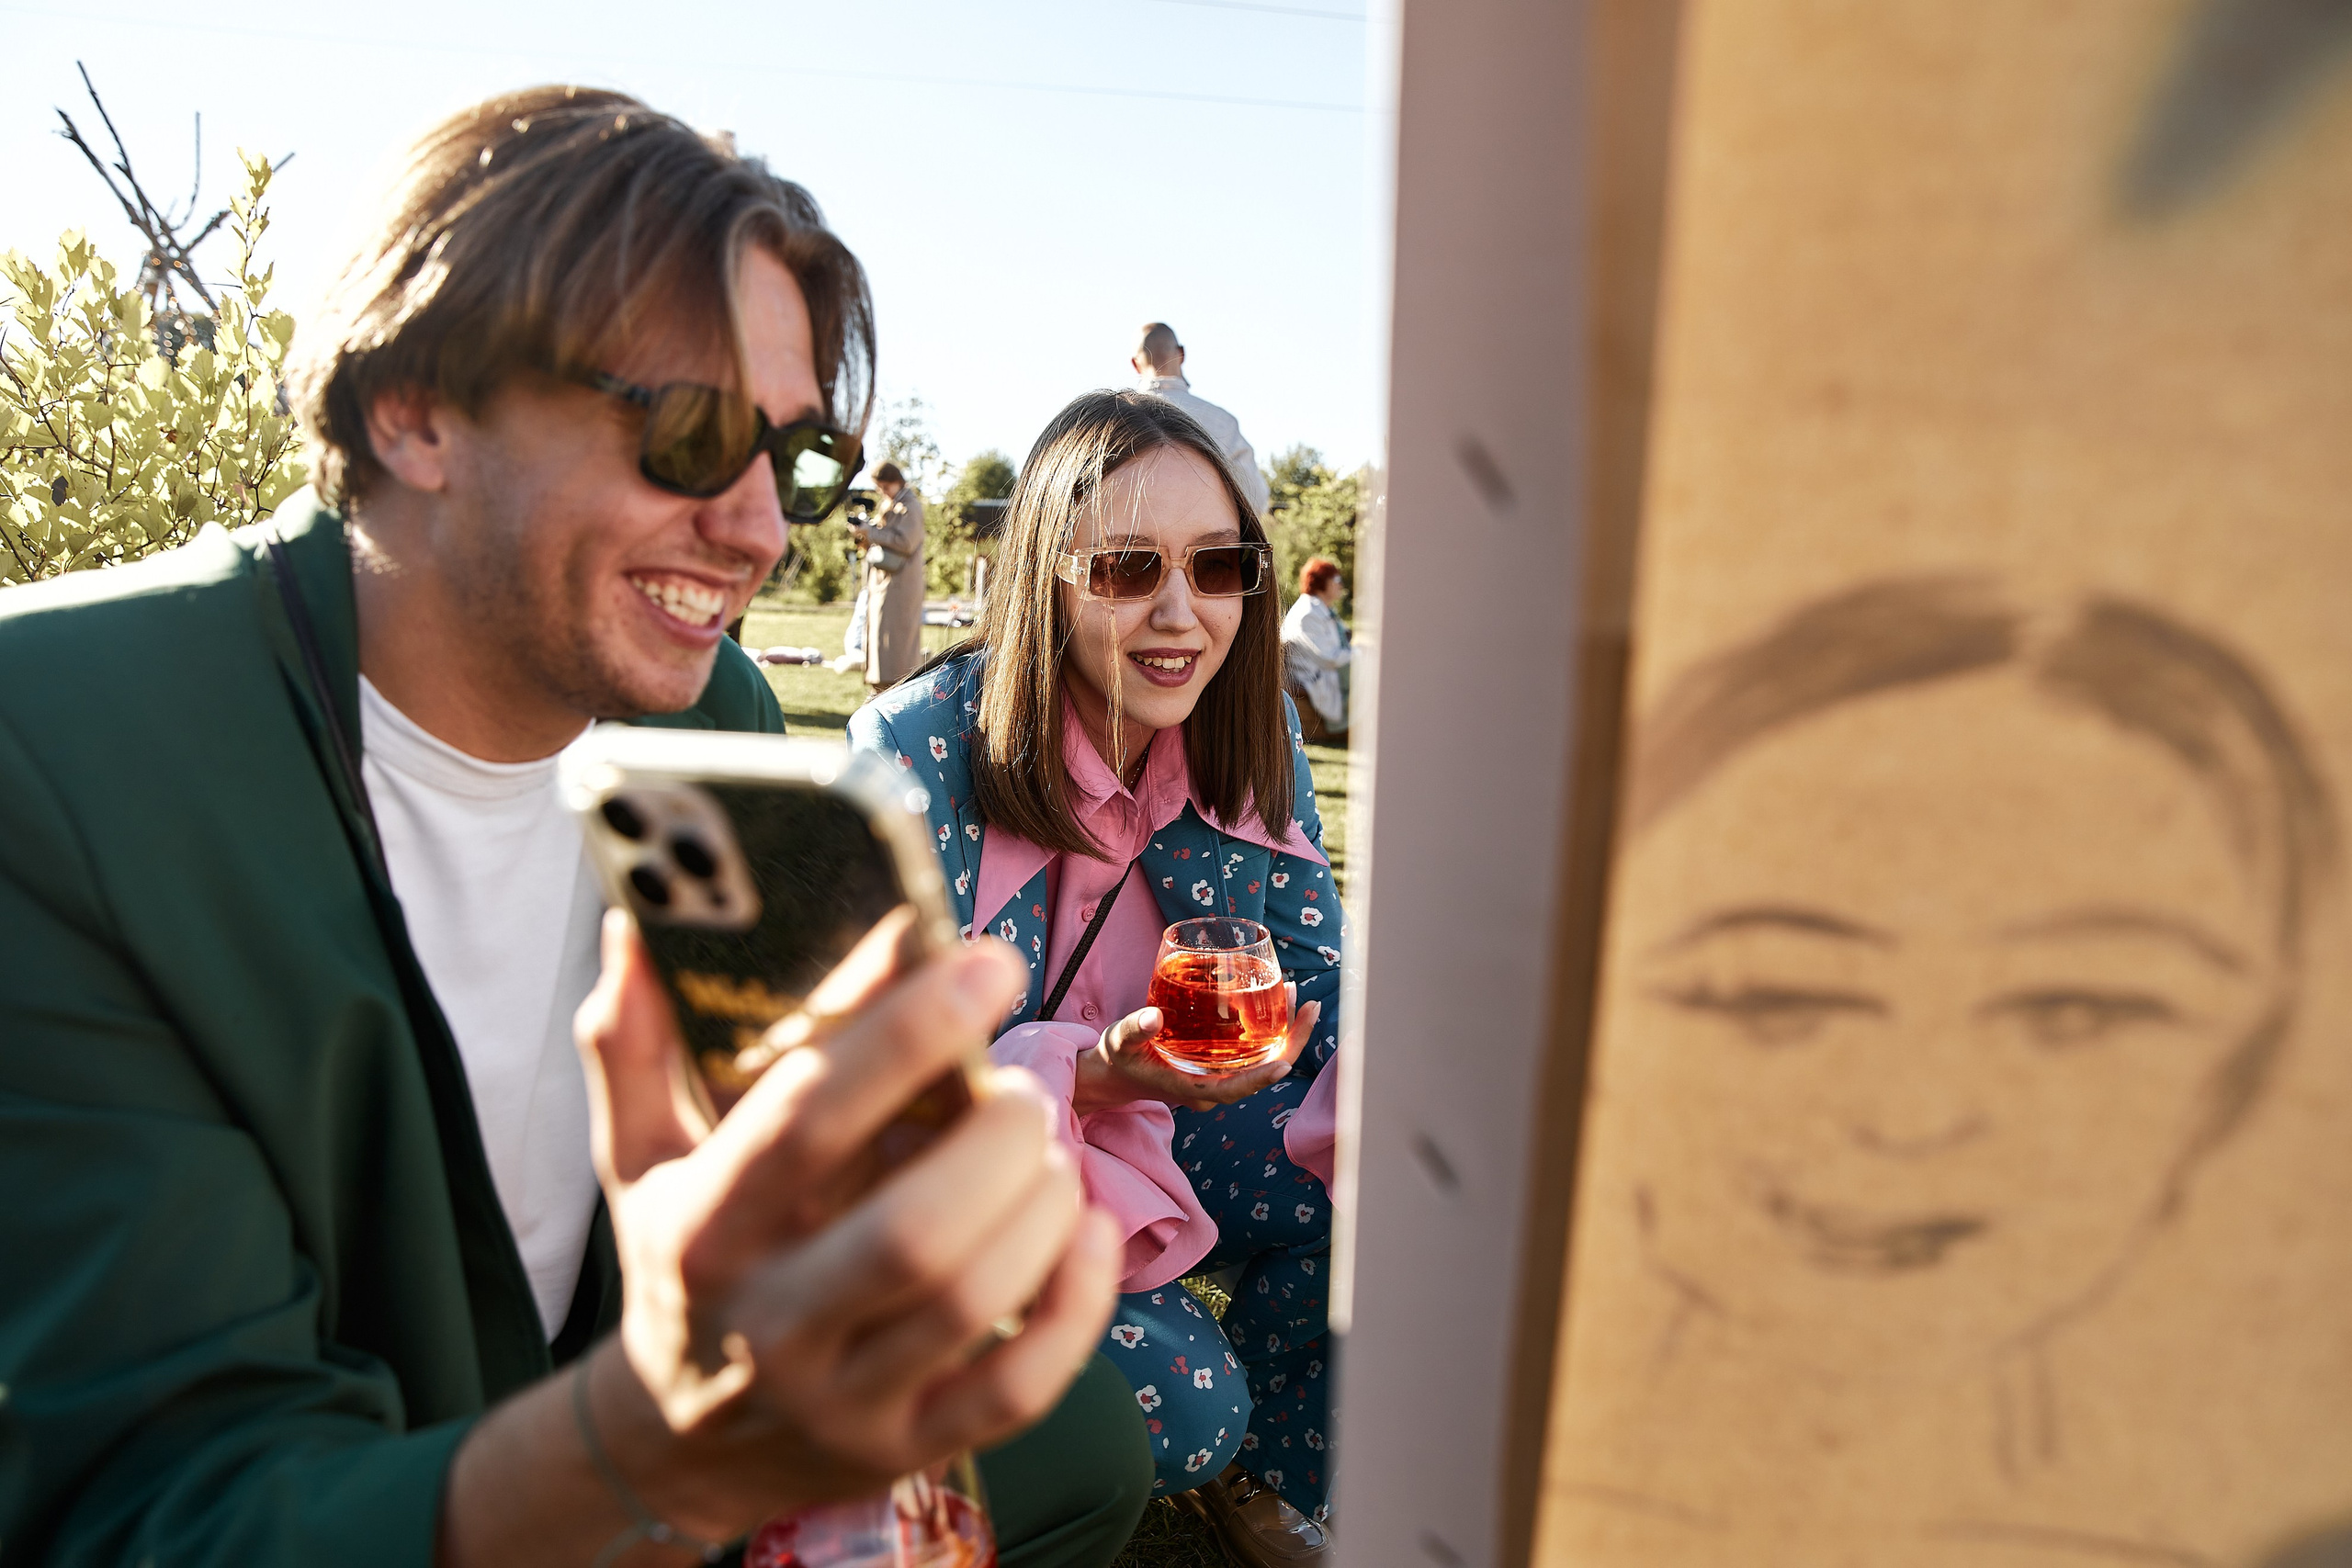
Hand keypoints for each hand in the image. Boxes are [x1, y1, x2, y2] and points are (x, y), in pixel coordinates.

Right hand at [569, 909, 1119, 1540]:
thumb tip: (635, 927)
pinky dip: (1078, 1301)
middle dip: (996, 1138)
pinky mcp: (911, 1445)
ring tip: (1049, 1152)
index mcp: (707, 1226)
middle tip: (1023, 1088)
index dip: (905, 1032)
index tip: (984, 962)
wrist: (679, 1443)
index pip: (806, 1119)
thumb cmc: (685, 1263)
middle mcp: (773, 1320)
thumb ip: (633, 1042)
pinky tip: (1089, 1231)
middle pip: (911, 1230)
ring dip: (1042, 1205)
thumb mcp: (641, 1157)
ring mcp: (846, 1395)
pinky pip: (1022, 1386)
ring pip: (974, 1300)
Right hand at [1071, 990, 1321, 1114]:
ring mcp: (1218, 1079)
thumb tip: (1154, 1017)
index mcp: (1190, 1090)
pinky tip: (1276, 1004)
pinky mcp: (1219, 1066)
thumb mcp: (1120, 1041)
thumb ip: (1136, 1028)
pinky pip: (1253, 1053)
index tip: (1285, 1063)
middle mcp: (1212, 1088)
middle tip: (1309, 1008)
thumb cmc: (1119, 1058)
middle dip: (1289, 1044)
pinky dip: (1268, 1031)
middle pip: (1260, 1073)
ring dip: (1284, 1035)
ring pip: (1261, 1061)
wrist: (1117, 1075)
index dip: (1260, 1079)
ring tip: (1299, 998)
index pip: (1232, 1090)